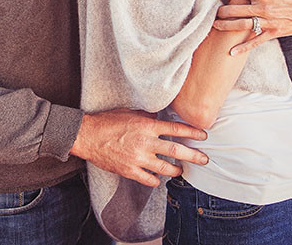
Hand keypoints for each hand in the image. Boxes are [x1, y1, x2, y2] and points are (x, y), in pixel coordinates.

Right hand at [70, 108, 208, 186]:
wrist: (87, 136)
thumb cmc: (106, 121)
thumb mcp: (129, 112)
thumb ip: (147, 116)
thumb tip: (159, 117)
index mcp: (146, 126)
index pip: (176, 129)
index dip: (192, 132)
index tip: (203, 135)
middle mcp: (145, 143)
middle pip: (176, 151)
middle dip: (194, 156)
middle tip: (204, 159)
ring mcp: (138, 159)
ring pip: (165, 168)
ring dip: (176, 170)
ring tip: (181, 170)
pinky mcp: (129, 171)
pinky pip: (149, 179)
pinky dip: (156, 179)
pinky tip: (159, 178)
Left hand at [214, 0, 291, 54]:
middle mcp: (264, 8)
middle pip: (236, 9)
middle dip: (223, 10)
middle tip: (216, 10)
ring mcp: (268, 22)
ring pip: (242, 25)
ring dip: (226, 26)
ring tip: (216, 25)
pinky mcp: (273, 33)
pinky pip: (256, 42)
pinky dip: (243, 48)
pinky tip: (232, 52)